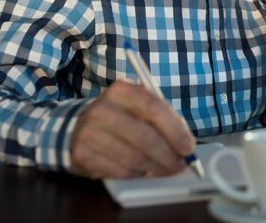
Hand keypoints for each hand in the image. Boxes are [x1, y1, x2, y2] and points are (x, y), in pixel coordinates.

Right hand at [69, 80, 195, 178]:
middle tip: (181, 165)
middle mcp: (102, 109)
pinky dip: (138, 174)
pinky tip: (144, 170)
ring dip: (156, 168)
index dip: (175, 131)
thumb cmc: (120, 116)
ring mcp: (89, 133)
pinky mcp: (82, 155)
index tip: (188, 148)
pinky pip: (120, 171)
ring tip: (166, 169)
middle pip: (146, 137)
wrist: (77, 127)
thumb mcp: (138, 107)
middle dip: (168, 156)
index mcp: (121, 91)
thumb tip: (186, 145)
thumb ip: (162, 120)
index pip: (154, 108)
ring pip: (134, 158)